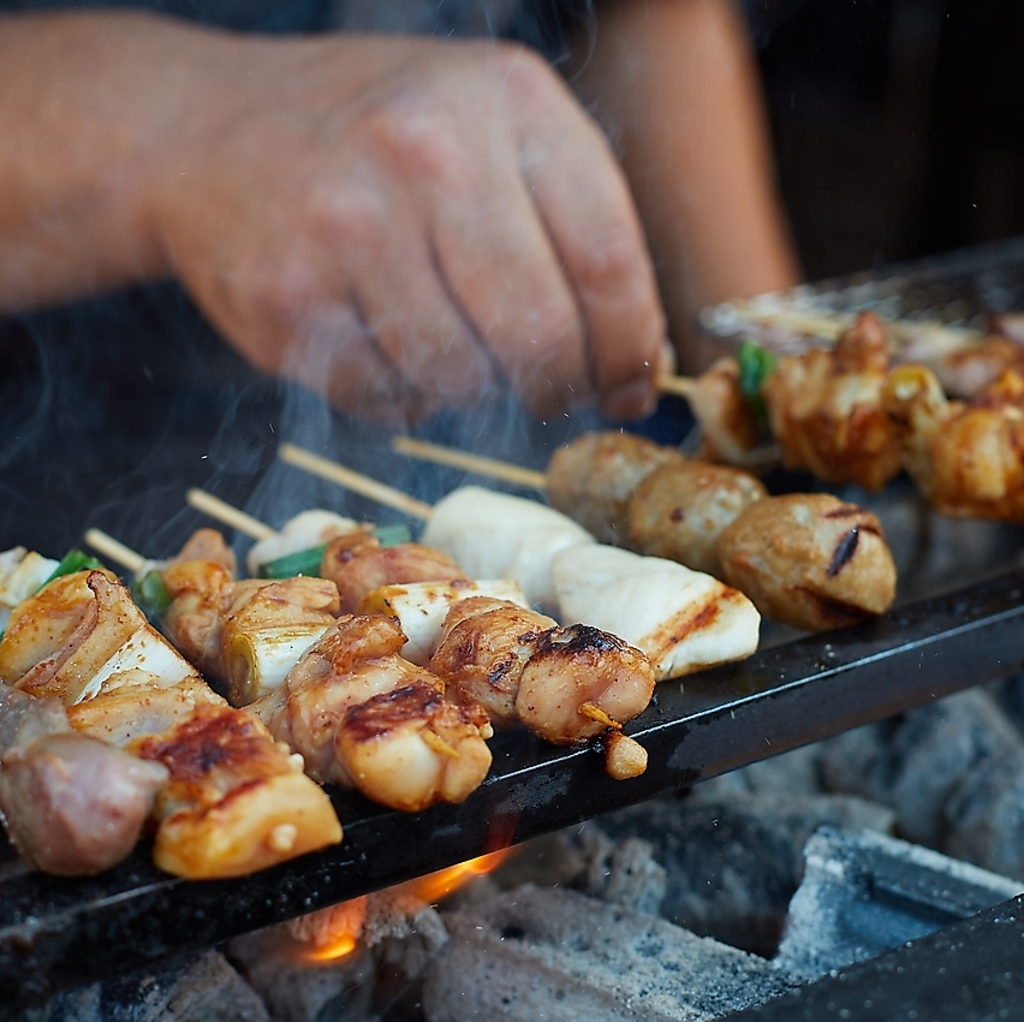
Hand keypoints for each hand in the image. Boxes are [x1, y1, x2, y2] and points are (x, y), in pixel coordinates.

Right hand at [152, 34, 669, 422]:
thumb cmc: (374, 141)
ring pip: (465, 380)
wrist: (207, 129)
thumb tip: (634, 363)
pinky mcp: (289, 299)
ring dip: (474, 389)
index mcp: (506, 101)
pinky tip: (386, 344)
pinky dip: (405, 396)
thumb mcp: (488, 128)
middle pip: (543, 334)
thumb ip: (571, 224)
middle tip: (552, 393)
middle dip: (559, 387)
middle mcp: (427, 151)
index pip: (610, 259)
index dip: (630, 348)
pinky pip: (390, 399)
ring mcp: (349, 225)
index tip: (629, 388)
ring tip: (451, 345)